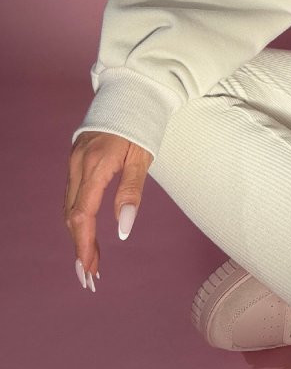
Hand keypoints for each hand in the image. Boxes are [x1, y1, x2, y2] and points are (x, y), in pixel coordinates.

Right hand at [64, 131, 152, 290]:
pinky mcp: (76, 160)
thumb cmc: (142, 125)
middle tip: (90, 276)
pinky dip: (77, 218)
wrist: (132, 92)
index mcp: (95, 166)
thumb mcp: (142, 158)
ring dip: (77, 236)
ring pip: (69, 207)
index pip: (83, 215)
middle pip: (72, 216)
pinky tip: (85, 233)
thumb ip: (131, 193)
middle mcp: (79, 166)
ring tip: (90, 262)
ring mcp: (74, 162)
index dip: (84, 245)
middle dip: (80, 247)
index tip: (90, 269)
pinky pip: (72, 195)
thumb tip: (122, 229)